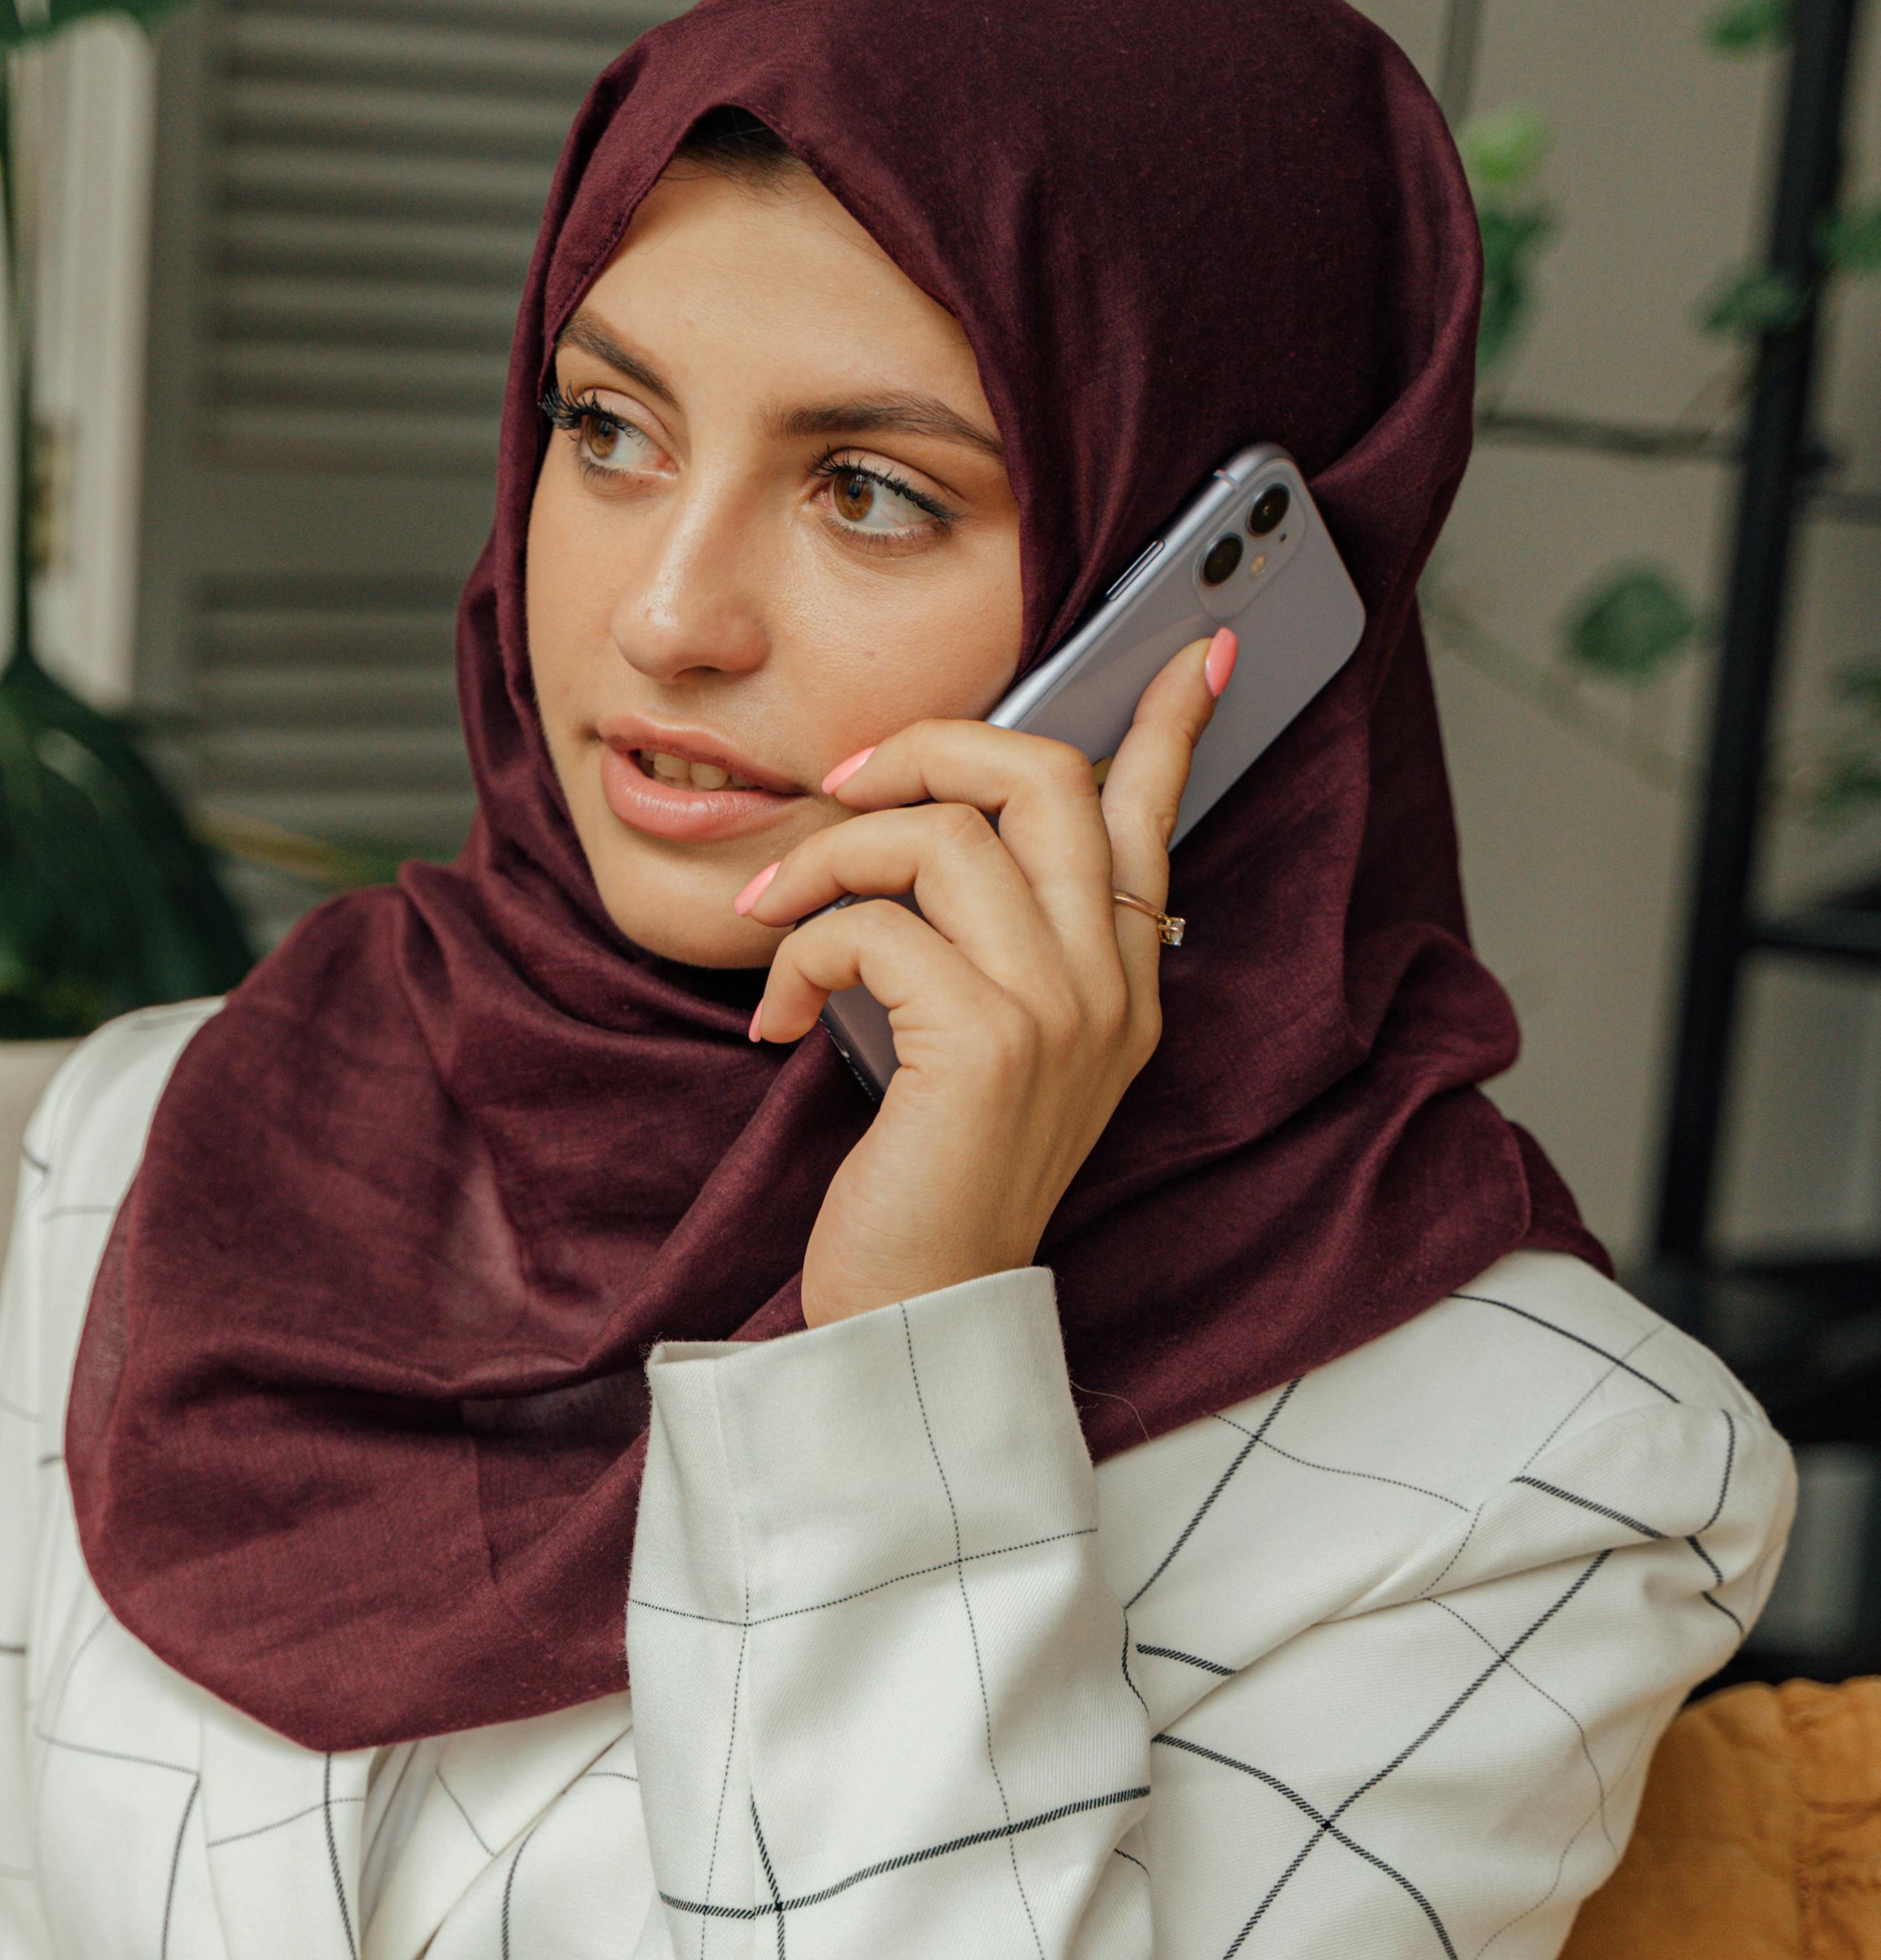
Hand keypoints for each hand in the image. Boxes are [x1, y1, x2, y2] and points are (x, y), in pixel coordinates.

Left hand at [742, 635, 1227, 1326]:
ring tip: (770, 915)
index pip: (1152, 818)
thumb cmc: (931, 1179)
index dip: (1165, 725)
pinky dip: (800, 953)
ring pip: (942, 836)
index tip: (1190, 648)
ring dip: (828, 858)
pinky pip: (875, 927)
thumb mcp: (978, 1048)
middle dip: (925, 746)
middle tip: (841, 785)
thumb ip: (986, 949)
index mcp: (1123, 980)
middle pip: (1043, 775)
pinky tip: (774, 1020)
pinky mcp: (986, 1041)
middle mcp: (1110, 983)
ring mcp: (1058, 1009)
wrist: (920, 1311)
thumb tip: (934, 843)